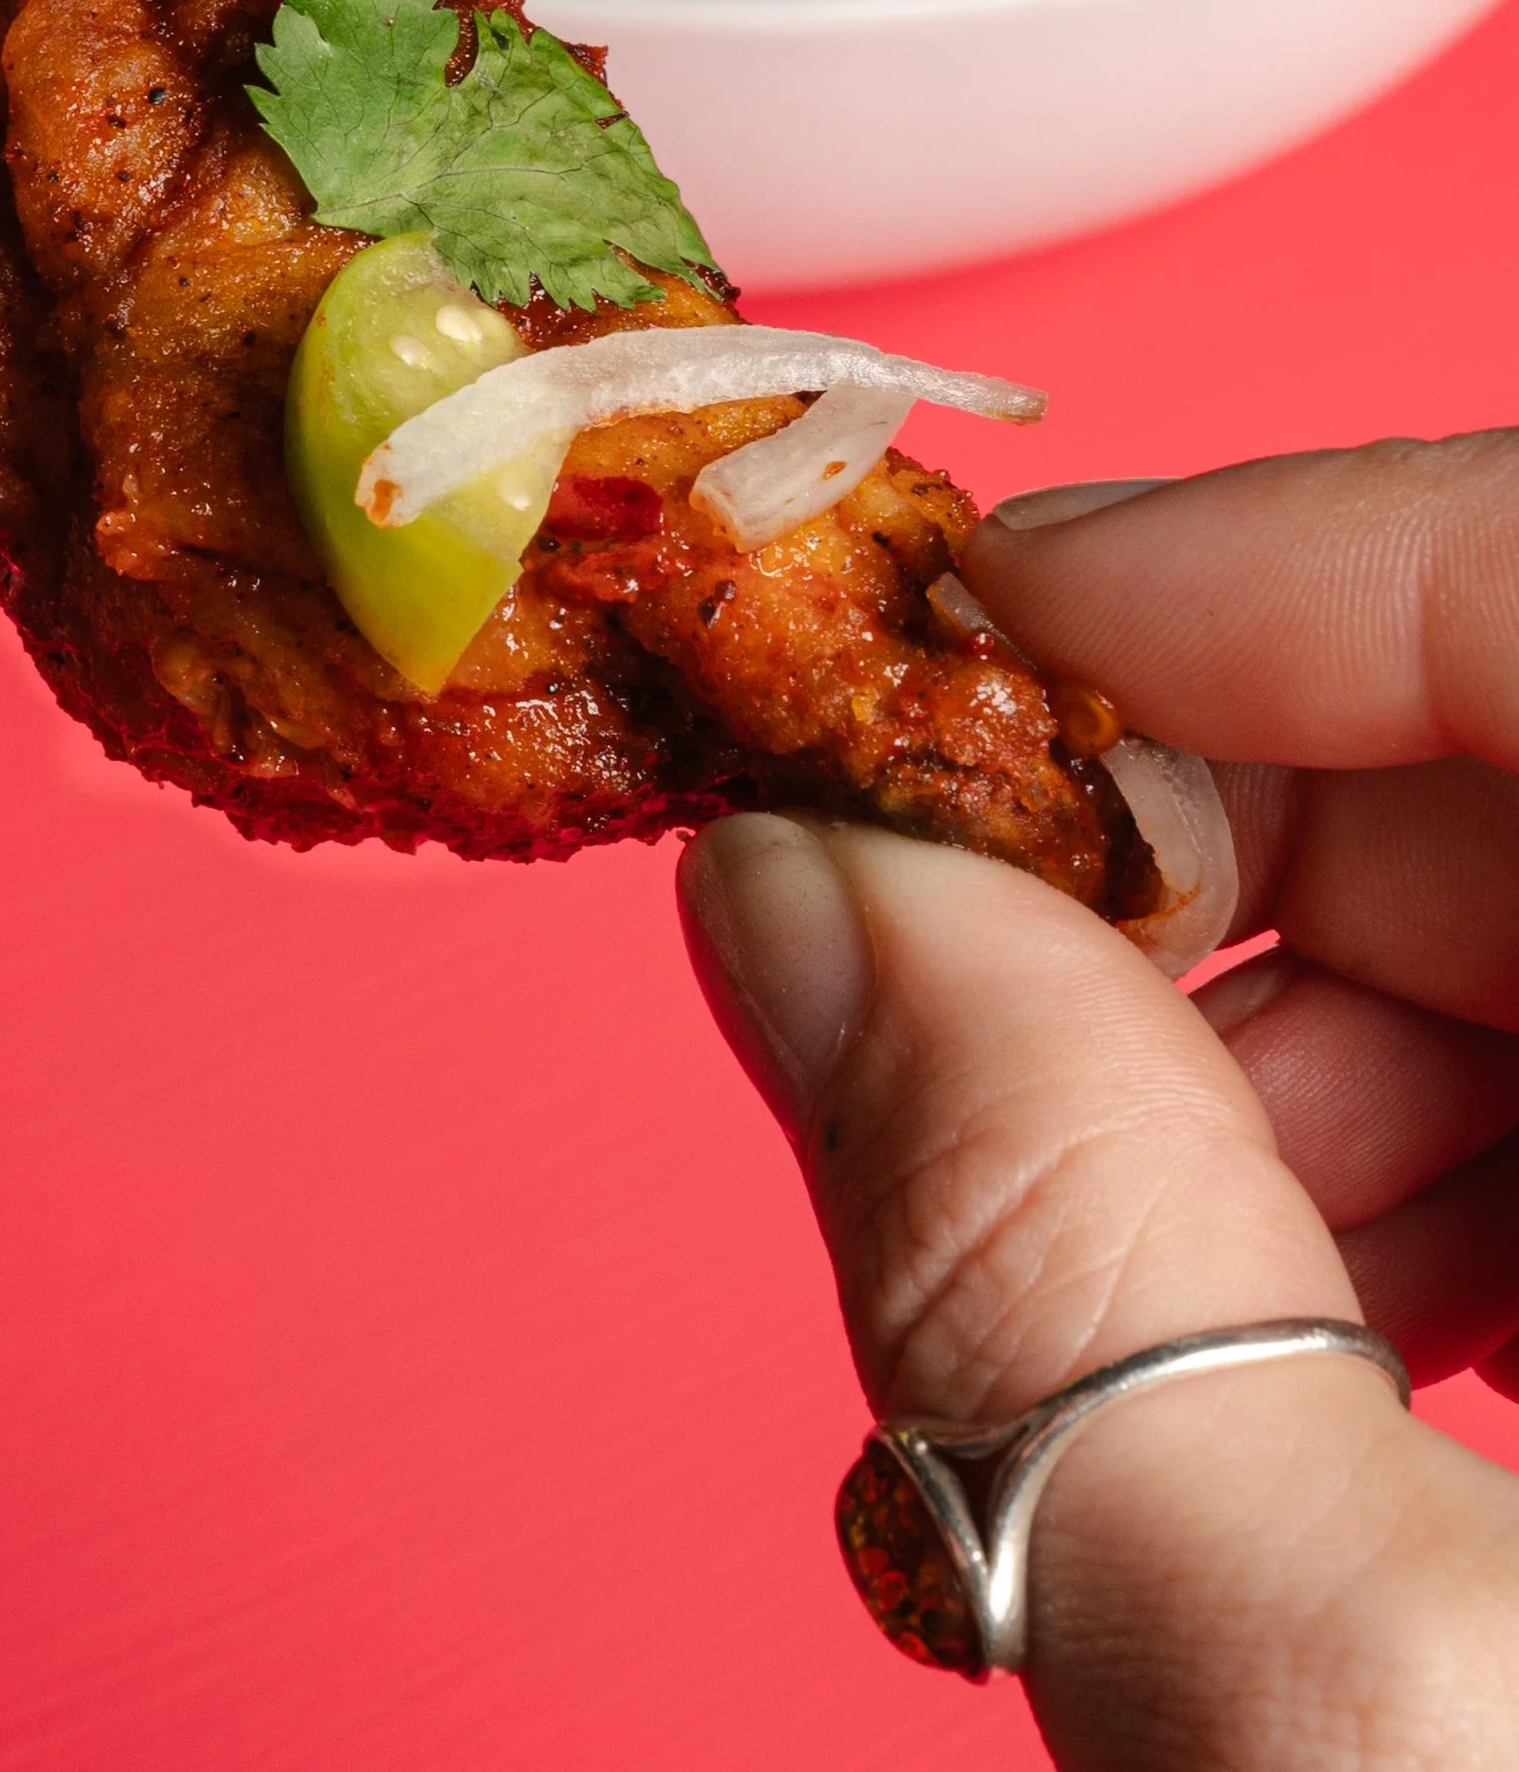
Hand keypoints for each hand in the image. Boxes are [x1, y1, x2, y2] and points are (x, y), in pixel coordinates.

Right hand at [682, 441, 1518, 1768]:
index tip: (950, 630)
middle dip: (1214, 868)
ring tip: (1102, 1287)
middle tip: (942, 992)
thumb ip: (1060, 1278)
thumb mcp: (1388, 1725)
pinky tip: (1286, 1375)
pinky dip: (1424, 1205)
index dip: (1251, 561)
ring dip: (1294, 1073)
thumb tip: (791, 900)